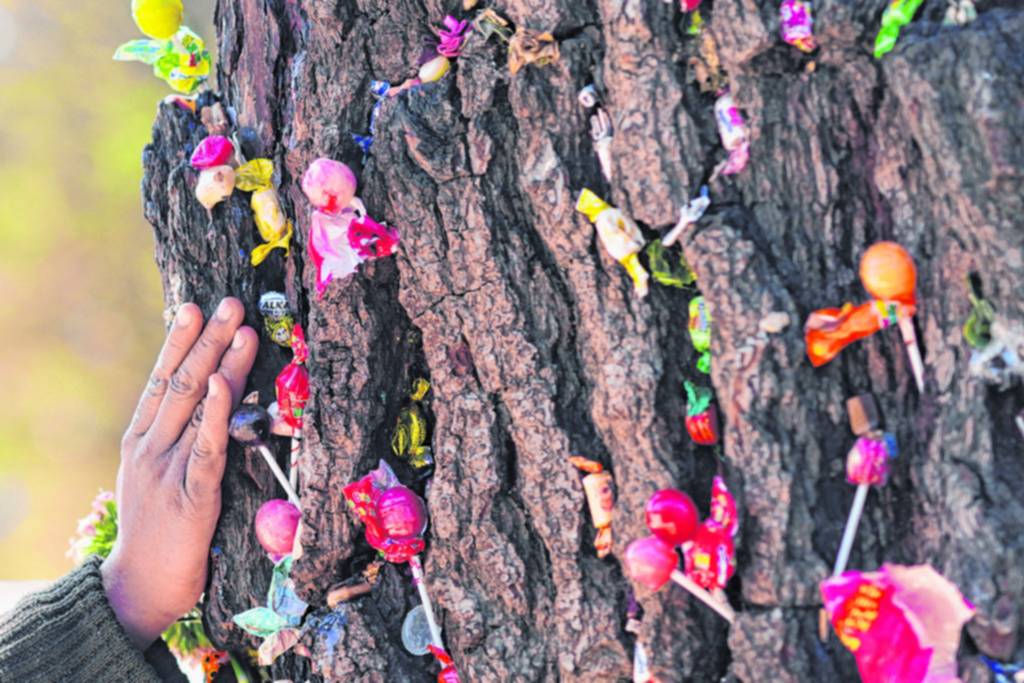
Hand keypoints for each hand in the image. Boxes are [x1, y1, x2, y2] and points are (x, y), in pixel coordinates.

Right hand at [102, 298, 258, 648]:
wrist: (140, 588)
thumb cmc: (161, 530)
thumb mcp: (161, 476)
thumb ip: (181, 440)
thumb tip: (210, 399)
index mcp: (140, 441)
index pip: (159, 381)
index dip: (178, 343)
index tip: (193, 307)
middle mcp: (150, 449)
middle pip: (179, 383)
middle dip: (206, 340)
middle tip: (229, 302)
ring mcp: (167, 471)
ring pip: (195, 408)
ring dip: (220, 364)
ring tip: (241, 328)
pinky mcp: (191, 498)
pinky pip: (206, 450)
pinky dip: (214, 415)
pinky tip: (220, 386)